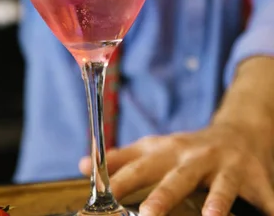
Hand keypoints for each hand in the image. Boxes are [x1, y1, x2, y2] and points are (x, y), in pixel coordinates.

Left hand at [79, 124, 273, 215]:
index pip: (139, 166)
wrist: (239, 131)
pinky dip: (268, 206)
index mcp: (169, 152)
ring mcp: (227, 166)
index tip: (99, 192)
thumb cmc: (188, 149)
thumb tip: (82, 165)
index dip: (119, 178)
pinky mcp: (255, 176)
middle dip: (164, 195)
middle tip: (147, 214)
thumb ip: (122, 159)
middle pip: (178, 176)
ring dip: (217, 201)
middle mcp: (196, 157)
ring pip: (221, 185)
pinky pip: (263, 195)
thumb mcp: (156, 149)